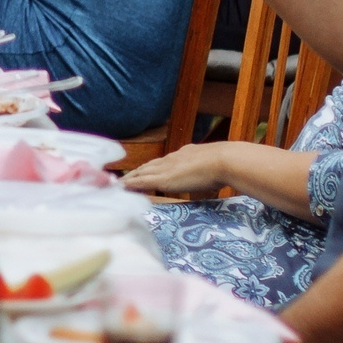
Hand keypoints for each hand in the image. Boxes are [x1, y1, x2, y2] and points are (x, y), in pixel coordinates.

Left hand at [119, 141, 242, 197]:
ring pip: (140, 172)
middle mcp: (170, 159)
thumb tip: (213, 174)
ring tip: (118, 183)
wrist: (222, 160)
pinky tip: (121, 188)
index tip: (142, 171)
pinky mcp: (162, 179)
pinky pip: (140, 181)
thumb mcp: (212, 165)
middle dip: (135, 172)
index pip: (161, 162)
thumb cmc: (224, 164)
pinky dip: (130, 184)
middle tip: (122, 178)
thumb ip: (207, 169)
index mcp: (182, 155)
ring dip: (129, 178)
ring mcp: (165, 168)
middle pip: (147, 166)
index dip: (150, 167)